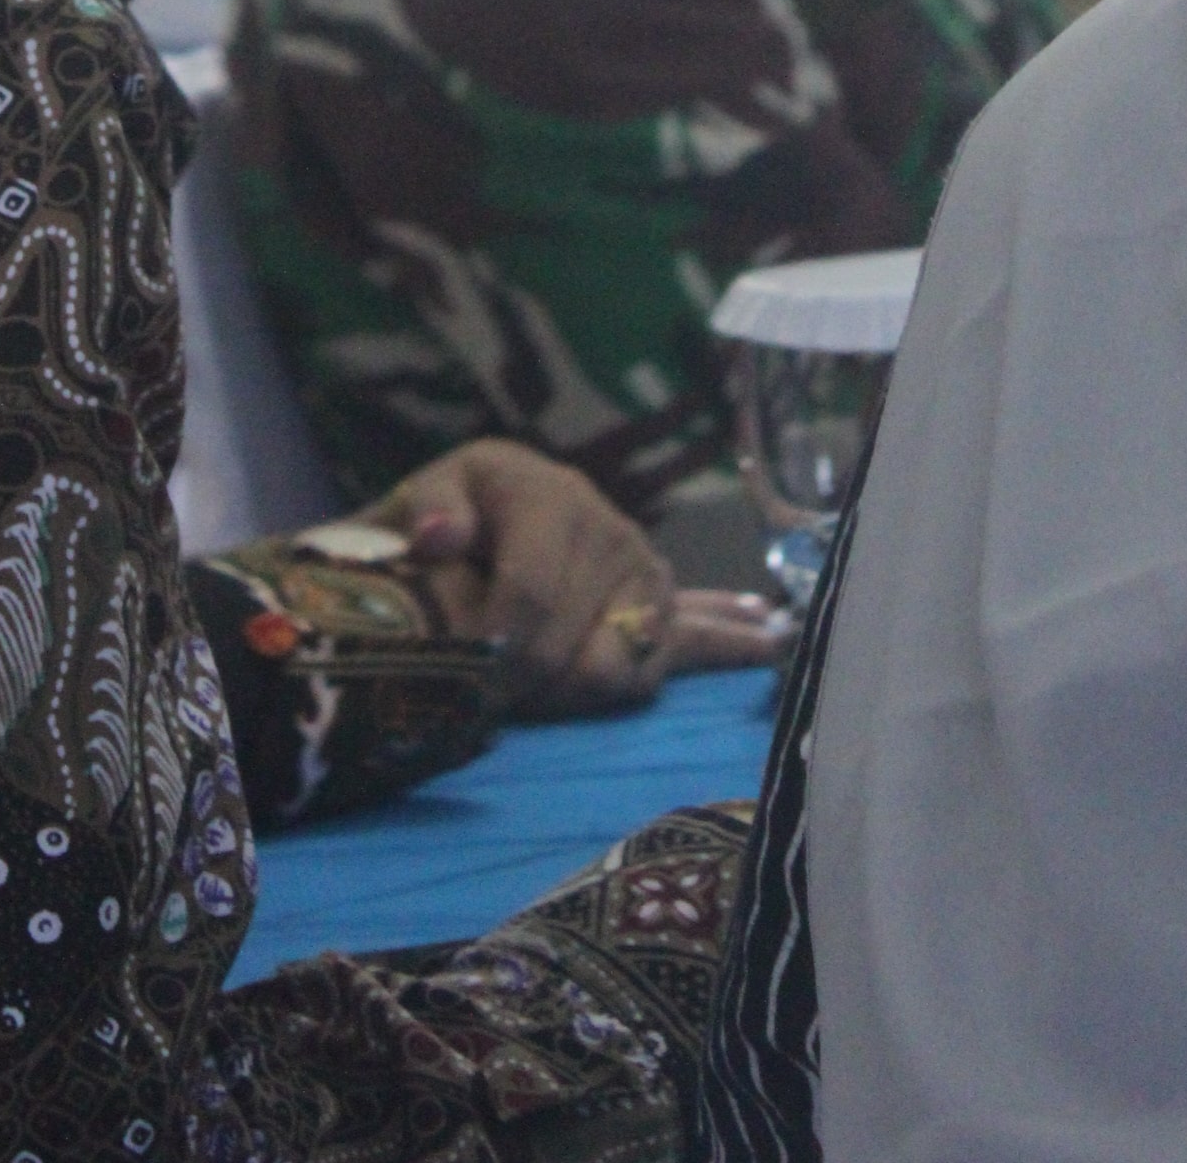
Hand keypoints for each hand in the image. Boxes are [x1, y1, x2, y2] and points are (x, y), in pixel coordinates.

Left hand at [366, 439, 783, 714]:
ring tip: (542, 696)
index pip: (531, 592)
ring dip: (574, 688)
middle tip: (482, 694)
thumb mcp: (416, 501)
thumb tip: (439, 535)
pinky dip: (726, 642)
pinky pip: (688, 636)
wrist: (477, 510)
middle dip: (523, 680)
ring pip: (622, 659)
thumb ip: (426, 514)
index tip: (466, 679)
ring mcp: (639, 560)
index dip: (496, 648)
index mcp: (544, 490)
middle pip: (571, 640)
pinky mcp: (659, 594)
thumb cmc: (441, 516)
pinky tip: (770, 638)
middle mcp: (603, 519)